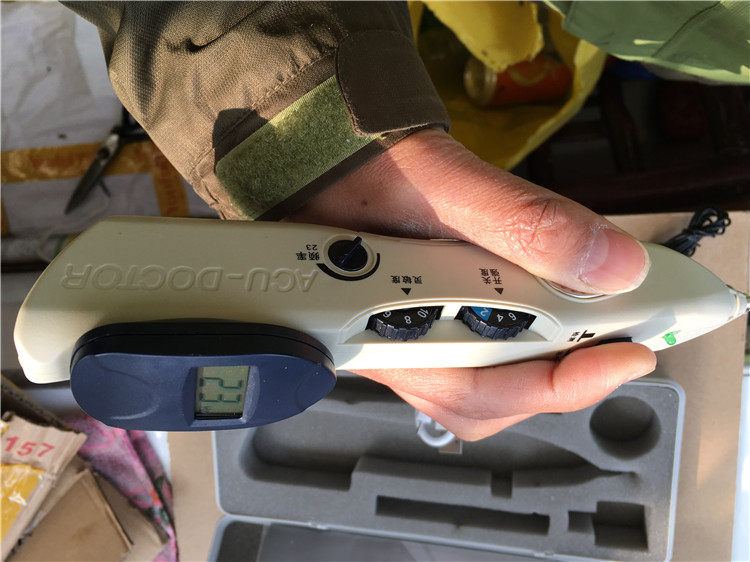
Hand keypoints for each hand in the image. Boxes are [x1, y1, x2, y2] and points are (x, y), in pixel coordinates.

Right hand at [287, 128, 655, 439]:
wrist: (314, 152)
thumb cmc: (354, 166)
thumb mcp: (443, 182)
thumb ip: (522, 222)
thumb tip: (612, 266)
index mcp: (387, 331)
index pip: (481, 388)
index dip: (562, 382)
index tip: (630, 352)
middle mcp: (394, 353)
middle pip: (489, 399)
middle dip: (557, 374)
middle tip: (613, 330)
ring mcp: (403, 345)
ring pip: (483, 384)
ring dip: (542, 357)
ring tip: (583, 316)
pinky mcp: (414, 328)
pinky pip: (474, 355)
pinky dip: (521, 337)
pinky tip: (541, 305)